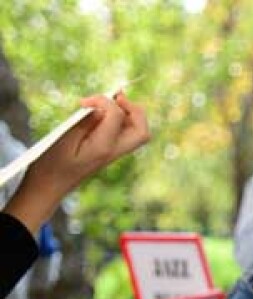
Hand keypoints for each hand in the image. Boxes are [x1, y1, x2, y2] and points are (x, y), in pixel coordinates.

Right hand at [8, 93, 148, 234]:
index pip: (117, 115)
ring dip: (129, 114)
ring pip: (138, 132)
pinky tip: (103, 114)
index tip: (84, 102)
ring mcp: (115, 154)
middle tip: (115, 98)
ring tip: (107, 105)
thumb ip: (86, 121)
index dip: (104, 100)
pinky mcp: (110, 152)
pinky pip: (126, 133)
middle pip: (142, 129)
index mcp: (103, 147)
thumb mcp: (65, 137)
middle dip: (134, 109)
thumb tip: (103, 107)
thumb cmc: (52, 163)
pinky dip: (121, 120)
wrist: (51, 186)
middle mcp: (114, 152)